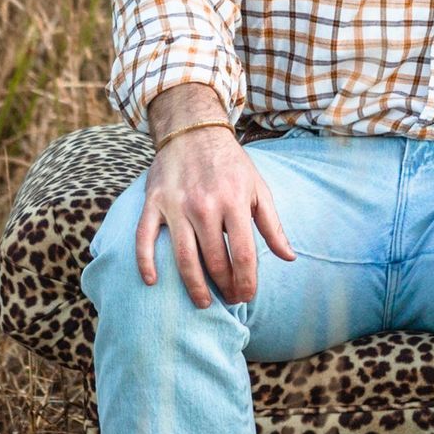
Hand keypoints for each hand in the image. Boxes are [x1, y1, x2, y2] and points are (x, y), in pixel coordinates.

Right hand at [137, 90, 294, 307]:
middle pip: (214, 260)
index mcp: (234, 202)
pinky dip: (146, 262)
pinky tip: (152, 282)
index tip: (247, 296)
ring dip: (193, 285)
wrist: (194, 131)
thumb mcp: (258, 189)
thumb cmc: (231, 164)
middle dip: (224, 286)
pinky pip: (144, 238)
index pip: (243, 254)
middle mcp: (205, 205)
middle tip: (229, 300)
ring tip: (203, 302)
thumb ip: (272, 225)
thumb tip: (289, 257)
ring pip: (183, 257)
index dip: (246, 281)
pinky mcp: (153, 203)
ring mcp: (176, 205)